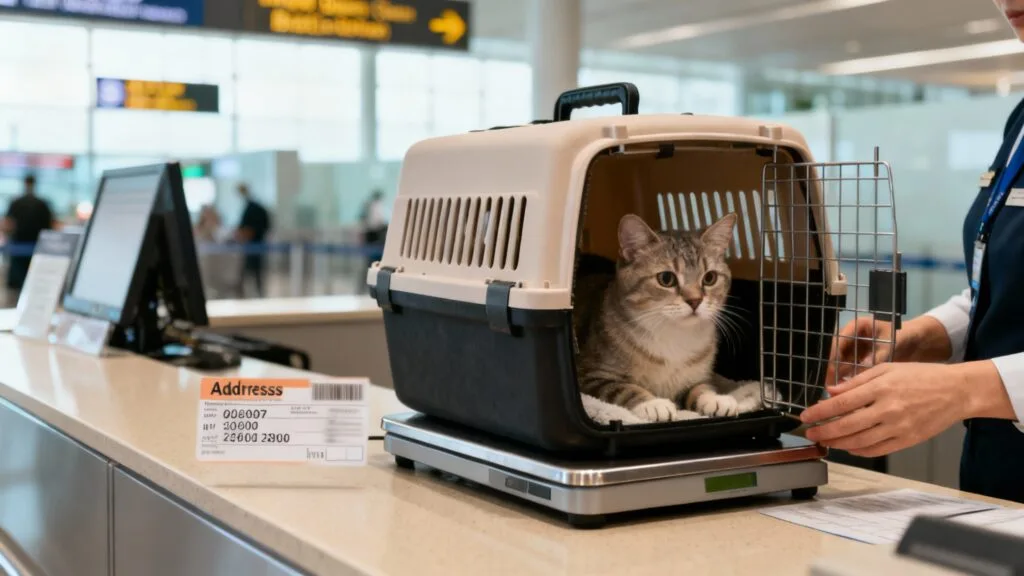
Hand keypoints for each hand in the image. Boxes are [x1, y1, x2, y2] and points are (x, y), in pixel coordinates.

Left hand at [801, 363, 969, 456]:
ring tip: (826, 441)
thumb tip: (831, 391)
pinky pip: (877, 450)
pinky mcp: (908, 440)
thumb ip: (857, 381)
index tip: (806, 416)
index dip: (820, 412)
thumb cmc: (921, 376)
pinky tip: (849, 448)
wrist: (956, 391)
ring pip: (860, 441)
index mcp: (880, 388)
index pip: (841, 403)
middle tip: (810, 433)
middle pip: (846, 425)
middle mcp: (887, 409)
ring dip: (838, 443)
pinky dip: (859, 451)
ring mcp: (898, 427)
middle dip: (823, 431)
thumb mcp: (887, 369)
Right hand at [825, 316, 952, 385]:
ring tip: (836, 393)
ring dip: (839, 378)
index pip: (839, 340)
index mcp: (857, 327)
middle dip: (833, 370)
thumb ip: (878, 355)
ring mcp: (855, 350)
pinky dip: (849, 381)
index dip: (833, 356)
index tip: (832, 371)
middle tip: (830, 386)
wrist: (918, 342)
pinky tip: (848, 394)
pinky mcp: (859, 361)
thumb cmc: (905, 336)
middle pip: (835, 354)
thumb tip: (861, 369)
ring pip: (841, 364)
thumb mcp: (891, 344)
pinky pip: (850, 371)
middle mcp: (852, 337)